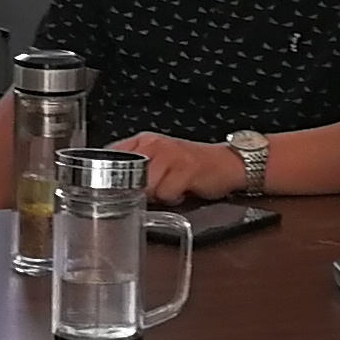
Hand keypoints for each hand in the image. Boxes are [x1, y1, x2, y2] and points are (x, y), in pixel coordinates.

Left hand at [123, 131, 251, 204]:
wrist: (226, 164)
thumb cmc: (191, 167)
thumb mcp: (158, 162)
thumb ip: (136, 169)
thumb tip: (112, 187)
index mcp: (144, 141)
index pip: (113, 156)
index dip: (112, 176)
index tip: (121, 186)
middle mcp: (155, 144)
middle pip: (129, 177)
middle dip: (139, 190)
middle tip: (156, 189)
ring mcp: (170, 155)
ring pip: (147, 187)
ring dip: (158, 195)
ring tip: (171, 188)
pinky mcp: (185, 168)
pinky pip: (166, 193)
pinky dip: (173, 198)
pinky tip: (182, 191)